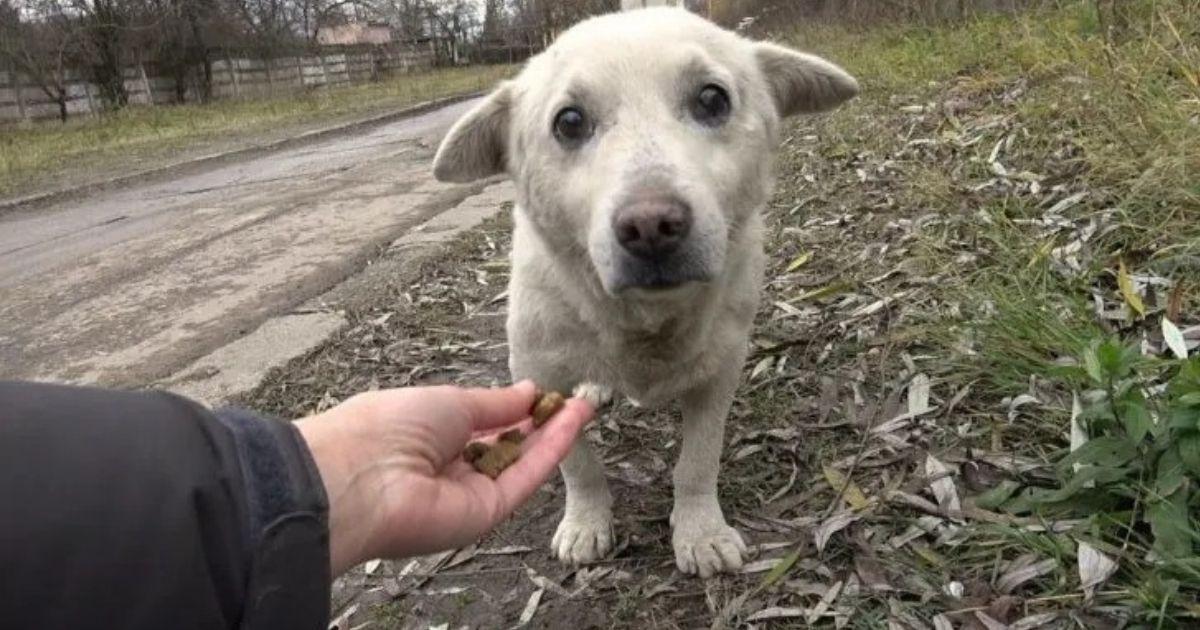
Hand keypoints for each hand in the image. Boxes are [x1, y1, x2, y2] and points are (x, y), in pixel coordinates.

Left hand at [295, 381, 592, 574]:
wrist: (362, 477)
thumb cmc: (390, 426)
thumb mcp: (451, 401)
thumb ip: (496, 403)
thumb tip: (529, 391)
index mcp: (429, 434)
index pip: (482, 424)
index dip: (516, 408)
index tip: (546, 392)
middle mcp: (449, 468)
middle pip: (505, 447)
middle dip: (541, 422)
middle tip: (575, 399)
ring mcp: (467, 493)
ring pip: (520, 463)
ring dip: (554, 435)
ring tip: (585, 405)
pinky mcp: (485, 514)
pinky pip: (524, 479)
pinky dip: (550, 452)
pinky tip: (572, 424)